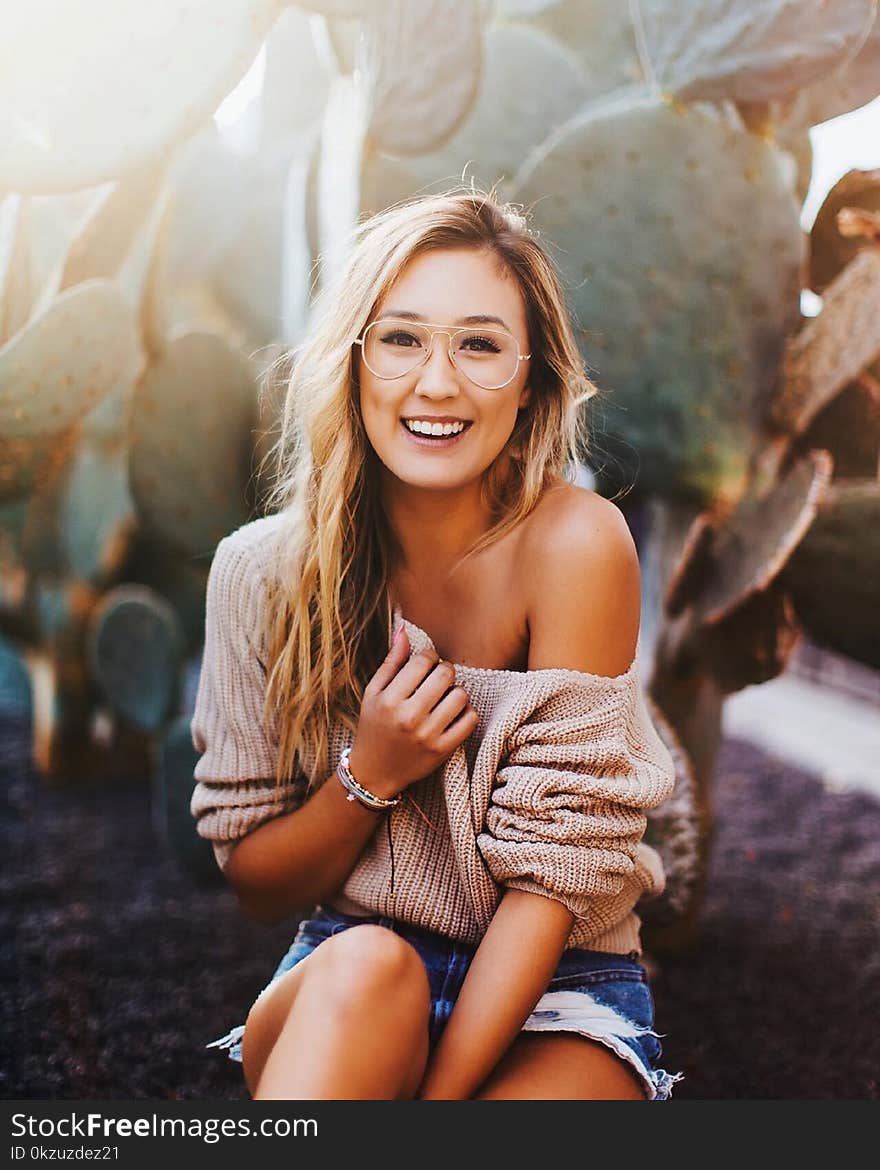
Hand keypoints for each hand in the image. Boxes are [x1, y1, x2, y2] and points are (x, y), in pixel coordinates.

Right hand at [348, 626, 478, 799]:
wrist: (374, 773)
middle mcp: (408, 716)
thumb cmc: (373, 727)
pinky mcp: (443, 750)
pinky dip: (466, 712)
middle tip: (438, 679)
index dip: (428, 658)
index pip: (423, 661)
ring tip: (445, 697)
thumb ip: (391, 662)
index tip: (425, 666)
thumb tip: (405, 630)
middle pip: (445, 674)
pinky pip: (470, 719)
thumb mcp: (373, 693)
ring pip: (461, 695)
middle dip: (445, 671)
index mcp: (390, 699)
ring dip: (456, 692)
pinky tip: (453, 714)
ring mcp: (427, 735)